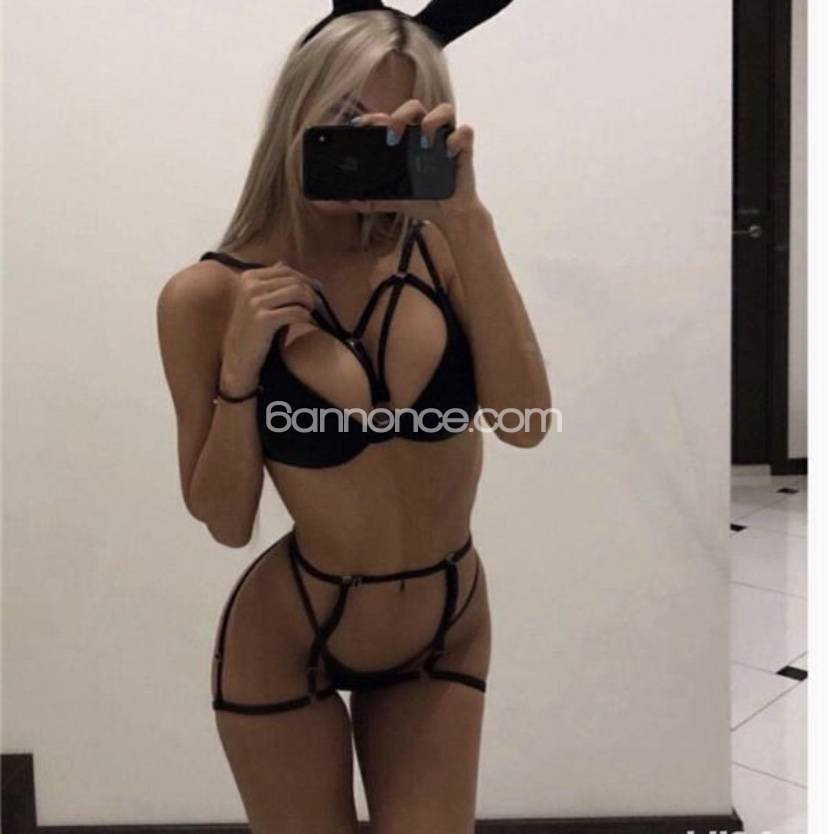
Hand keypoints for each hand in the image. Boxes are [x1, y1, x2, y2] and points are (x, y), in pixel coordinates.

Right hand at [220, 262, 318, 392]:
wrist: (239, 357)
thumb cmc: (252, 329)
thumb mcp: (256, 301)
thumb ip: (269, 282)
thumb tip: (283, 261)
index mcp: (248, 277)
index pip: (285, 270)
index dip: (305, 279)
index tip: (317, 289)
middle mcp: (250, 286)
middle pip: (293, 280)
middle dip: (310, 291)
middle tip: (316, 305)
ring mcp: (255, 302)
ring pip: (297, 292)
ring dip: (310, 303)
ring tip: (310, 313)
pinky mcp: (264, 319)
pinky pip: (296, 312)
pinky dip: (305, 317)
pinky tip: (306, 322)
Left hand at [342, 99, 483, 230]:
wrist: (449, 215)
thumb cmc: (424, 201)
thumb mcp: (394, 199)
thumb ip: (373, 199)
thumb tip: (349, 202)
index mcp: (408, 140)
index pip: (390, 118)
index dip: (374, 117)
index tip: (360, 125)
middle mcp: (427, 134)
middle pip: (414, 106)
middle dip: (400, 115)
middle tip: (391, 137)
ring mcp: (446, 139)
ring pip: (444, 109)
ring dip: (431, 121)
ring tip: (423, 142)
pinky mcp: (464, 150)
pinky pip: (465, 132)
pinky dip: (456, 139)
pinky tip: (447, 153)